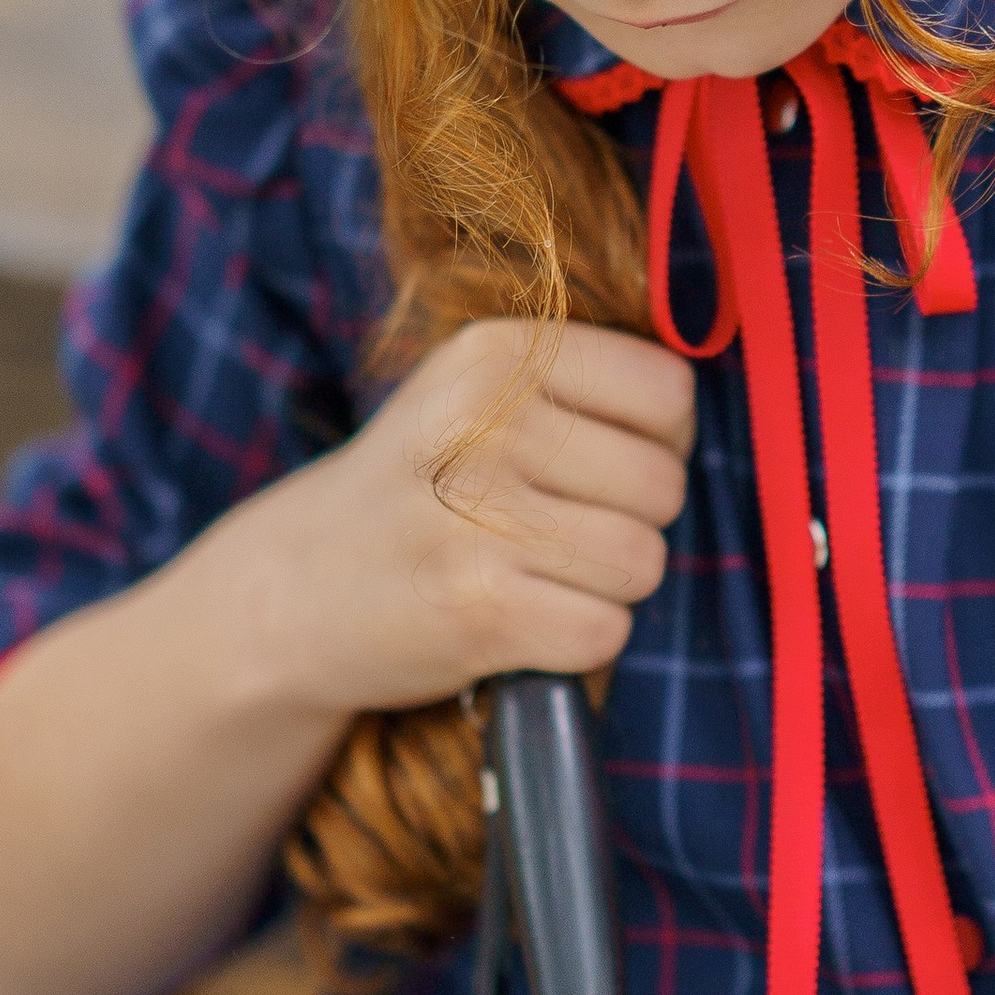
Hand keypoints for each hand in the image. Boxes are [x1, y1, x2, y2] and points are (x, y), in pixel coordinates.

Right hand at [188, 318, 696, 726]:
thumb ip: (581, 383)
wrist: (292, 591)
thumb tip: (701, 408)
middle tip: (554, 530)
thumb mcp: (475, 394)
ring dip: (605, 586)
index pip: (669, 394)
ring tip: (535, 573)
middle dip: (629, 521)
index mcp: (496, 353)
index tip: (599, 464)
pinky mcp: (478, 609)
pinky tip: (521, 620)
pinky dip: (577, 641)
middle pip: (664, 485)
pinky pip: (605, 631)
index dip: (657, 443)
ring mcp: (478, 517)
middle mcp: (485, 423)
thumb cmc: (418, 490)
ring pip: (643, 561)